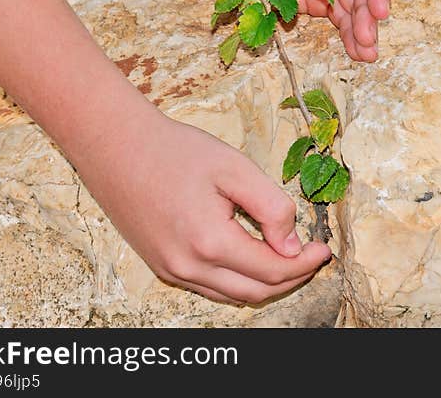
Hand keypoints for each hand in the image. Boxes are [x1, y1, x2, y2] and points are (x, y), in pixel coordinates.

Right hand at [76, 109, 331, 304]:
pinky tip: (252, 257)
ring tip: (288, 257)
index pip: (272, 270)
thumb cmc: (176, 151)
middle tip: (311, 256)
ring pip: (233, 295)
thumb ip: (271, 207)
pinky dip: (238, 280)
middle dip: (291, 278)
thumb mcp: (234, 168)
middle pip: (255, 291)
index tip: (324, 249)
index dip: (304, 263)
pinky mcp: (162, 266)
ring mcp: (171, 270)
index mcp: (210, 242)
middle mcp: (188, 267)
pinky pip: (210, 287)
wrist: (117, 146)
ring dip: (266, 282)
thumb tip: (293, 245)